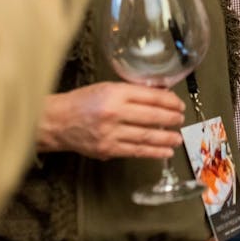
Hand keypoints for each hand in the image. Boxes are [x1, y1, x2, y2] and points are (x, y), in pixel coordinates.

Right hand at [38, 82, 185, 159]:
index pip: (150, 97)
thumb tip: (160, 96)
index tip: (179, 104)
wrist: (58, 122)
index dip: (169, 101)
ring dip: (166, 138)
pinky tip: (165, 151)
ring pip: (146, 136)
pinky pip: (136, 151)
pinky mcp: (108, 150)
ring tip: (178, 138)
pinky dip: (153, 152)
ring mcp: (111, 133)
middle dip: (171, 119)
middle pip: (151, 117)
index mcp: (115, 93)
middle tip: (181, 120)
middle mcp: (114, 112)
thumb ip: (131, 92)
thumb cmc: (83, 102)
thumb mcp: (107, 88)